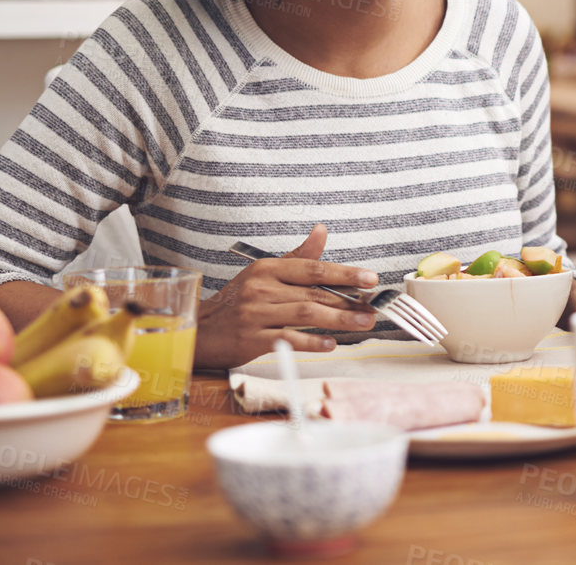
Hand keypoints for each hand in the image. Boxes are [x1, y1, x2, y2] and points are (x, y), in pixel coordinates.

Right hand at [194, 224, 381, 368]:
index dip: (344, 273)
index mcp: (268, 268)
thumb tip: (322, 230)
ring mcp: (256, 314)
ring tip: (362, 323)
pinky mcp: (251, 339)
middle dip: (349, 300)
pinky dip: (311, 342)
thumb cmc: (238, 301)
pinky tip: (330, 343)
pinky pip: (288, 339)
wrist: (202, 329)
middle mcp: (262, 288)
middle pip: (314, 292)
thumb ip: (298, 256)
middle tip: (373, 308)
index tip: (370, 278)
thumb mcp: (264, 272)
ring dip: (338, 319)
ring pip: (305, 314)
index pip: (313, 268)